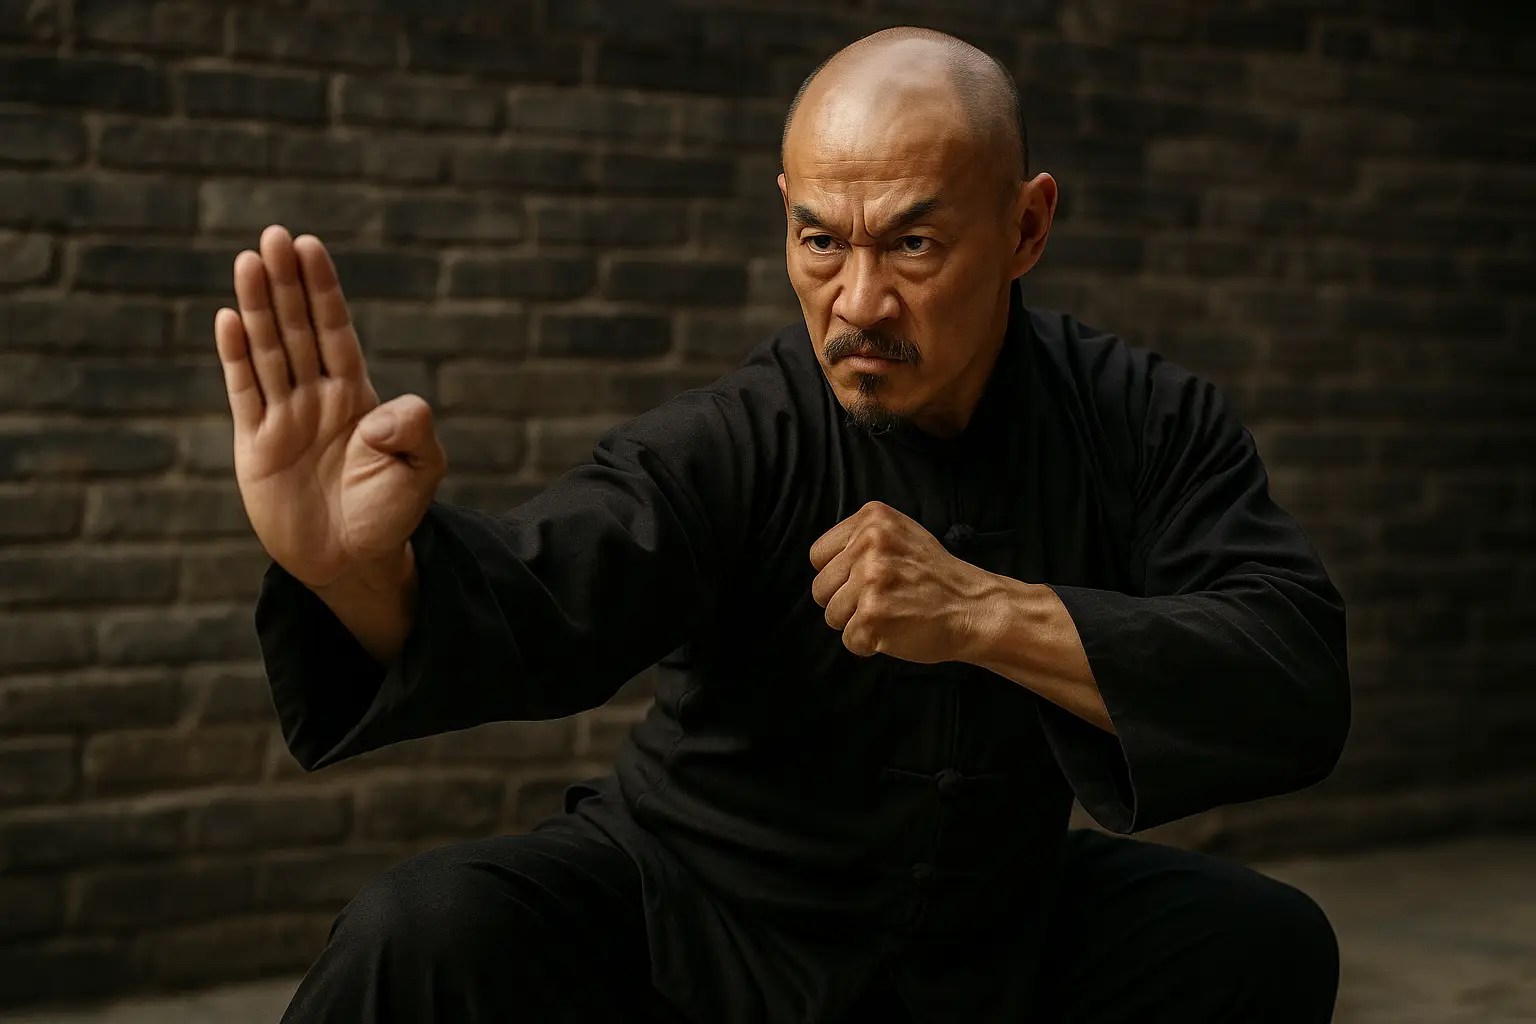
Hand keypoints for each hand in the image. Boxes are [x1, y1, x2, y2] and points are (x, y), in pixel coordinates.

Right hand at [213, 224, 446, 590]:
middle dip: (286, 283)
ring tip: (247, 260)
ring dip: (256, 307)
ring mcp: (285, 418)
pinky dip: (235, 357)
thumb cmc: (390, 514)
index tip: (311, 246)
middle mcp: (318, 397)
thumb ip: (414, 432)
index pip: (337, 330)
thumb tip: (383, 412)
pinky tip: (227, 319)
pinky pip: (244, 393)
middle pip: (298, 328)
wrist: (353, 561)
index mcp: (358, 396)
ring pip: (268, 351)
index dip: (323, 289)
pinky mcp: (256, 445)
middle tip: (274, 234)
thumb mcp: (422, 470)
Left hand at [809, 501, 999, 661]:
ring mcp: (871, 580)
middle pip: (820, 588)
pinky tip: (895, 630)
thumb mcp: (901, 534)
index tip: (860, 581)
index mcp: (873, 519)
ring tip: (890, 614)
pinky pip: (849, 640)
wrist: (974, 607)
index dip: (837, 575)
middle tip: (880, 602)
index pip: (818, 555)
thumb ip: (863, 539)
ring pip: (832, 616)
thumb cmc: (936, 577)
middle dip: (844, 602)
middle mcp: (869, 545)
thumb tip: (826, 562)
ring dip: (857, 623)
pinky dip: (869, 644)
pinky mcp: (874, 615)